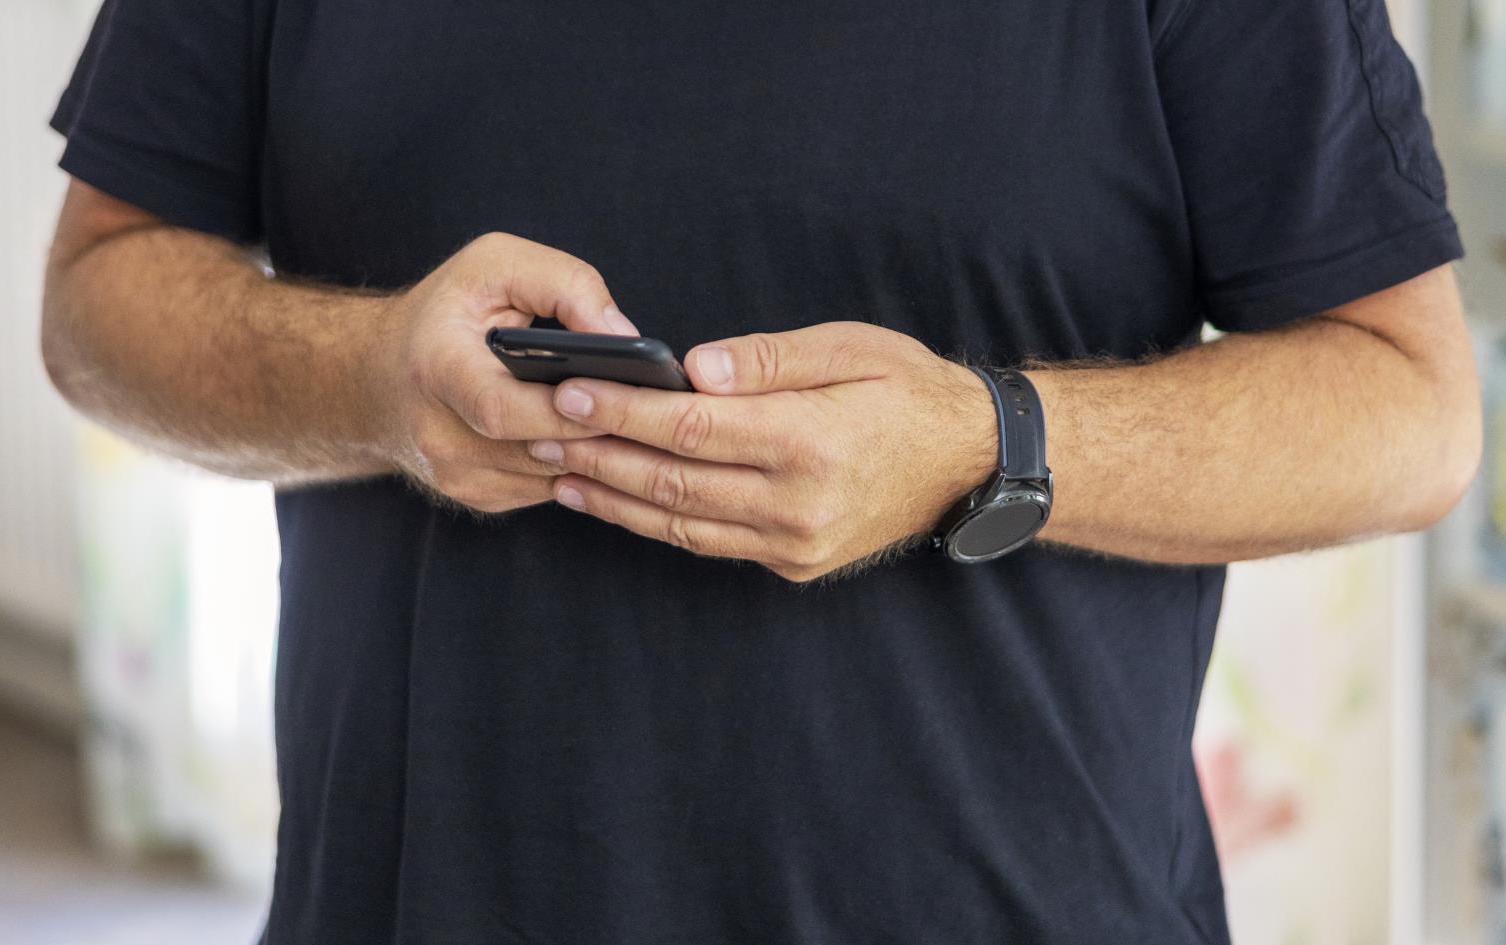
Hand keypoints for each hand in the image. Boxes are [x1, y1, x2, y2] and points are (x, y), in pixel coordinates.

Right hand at [374, 233, 638, 512]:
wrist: (380, 374)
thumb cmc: (447, 312)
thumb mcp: (496, 265)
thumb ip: (564, 286)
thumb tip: (625, 336)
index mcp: (436, 369)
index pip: (501, 409)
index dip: (564, 408)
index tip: (616, 389)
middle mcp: (438, 434)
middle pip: (537, 449)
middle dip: (598, 429)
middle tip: (652, 407)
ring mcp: (456, 475)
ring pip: (551, 475)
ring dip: (596, 451)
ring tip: (635, 416)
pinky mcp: (477, 495)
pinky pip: (546, 486)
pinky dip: (575, 461)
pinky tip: (594, 432)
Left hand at [529, 322, 999, 580]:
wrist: (968, 463)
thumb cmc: (908, 391)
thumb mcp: (851, 349)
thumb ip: (770, 360)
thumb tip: (694, 368)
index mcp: (810, 442)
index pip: (690, 429)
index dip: (622, 411)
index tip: (570, 390)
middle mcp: (798, 504)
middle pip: (672, 481)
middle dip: (597, 455)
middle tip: (537, 430)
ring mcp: (794, 543)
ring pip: (680, 522)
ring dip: (611, 498)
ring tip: (555, 470)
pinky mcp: (794, 563)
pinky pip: (709, 543)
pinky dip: (655, 522)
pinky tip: (615, 500)